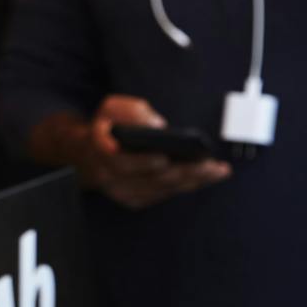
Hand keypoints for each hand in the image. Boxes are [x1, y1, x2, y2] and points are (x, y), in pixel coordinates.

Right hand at [79, 95, 229, 208]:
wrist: (89, 152)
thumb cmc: (108, 126)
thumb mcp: (112, 108)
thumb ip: (132, 112)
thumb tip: (158, 125)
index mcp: (100, 150)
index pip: (119, 161)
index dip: (142, 162)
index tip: (163, 157)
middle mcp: (108, 176)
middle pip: (149, 178)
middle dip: (182, 172)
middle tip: (208, 165)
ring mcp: (121, 191)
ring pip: (160, 189)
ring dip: (191, 181)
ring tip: (217, 170)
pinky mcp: (133, 199)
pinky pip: (163, 196)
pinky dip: (185, 186)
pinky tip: (205, 177)